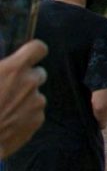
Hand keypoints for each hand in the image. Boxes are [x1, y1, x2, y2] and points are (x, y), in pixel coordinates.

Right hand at [0, 40, 47, 159]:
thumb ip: (1, 68)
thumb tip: (4, 68)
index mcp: (15, 68)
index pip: (38, 48)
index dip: (33, 52)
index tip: (28, 57)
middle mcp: (31, 82)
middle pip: (39, 73)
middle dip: (27, 79)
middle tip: (9, 89)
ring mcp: (37, 102)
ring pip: (35, 95)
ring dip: (25, 99)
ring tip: (4, 109)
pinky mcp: (38, 120)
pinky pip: (35, 113)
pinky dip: (25, 116)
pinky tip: (8, 122)